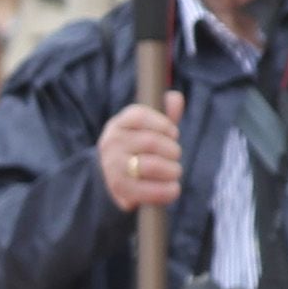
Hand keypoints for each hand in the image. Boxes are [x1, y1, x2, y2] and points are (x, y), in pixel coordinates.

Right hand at [96, 94, 184, 213]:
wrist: (111, 177)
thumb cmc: (137, 148)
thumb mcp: (148, 129)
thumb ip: (164, 114)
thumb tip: (176, 98)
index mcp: (119, 124)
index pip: (140, 116)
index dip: (163, 124)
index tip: (173, 132)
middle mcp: (112, 143)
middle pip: (150, 142)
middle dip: (171, 149)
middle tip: (175, 155)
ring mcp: (113, 166)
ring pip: (150, 166)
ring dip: (171, 170)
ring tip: (175, 172)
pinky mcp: (120, 189)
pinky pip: (148, 190)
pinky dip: (166, 190)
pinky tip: (173, 188)